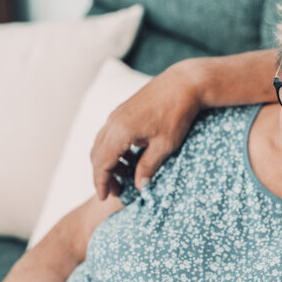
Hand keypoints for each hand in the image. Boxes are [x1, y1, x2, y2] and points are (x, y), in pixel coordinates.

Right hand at [91, 59, 204, 199]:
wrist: (183, 84)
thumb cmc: (176, 114)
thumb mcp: (165, 145)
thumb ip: (148, 167)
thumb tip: (140, 187)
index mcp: (120, 132)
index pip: (102, 164)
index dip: (101, 183)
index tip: (105, 197)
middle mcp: (113, 122)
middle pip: (97, 155)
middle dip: (103, 175)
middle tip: (117, 191)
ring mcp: (116, 115)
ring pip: (102, 144)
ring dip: (108, 162)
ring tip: (125, 177)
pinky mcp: (123, 111)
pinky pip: (109, 135)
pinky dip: (114, 150)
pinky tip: (129, 158)